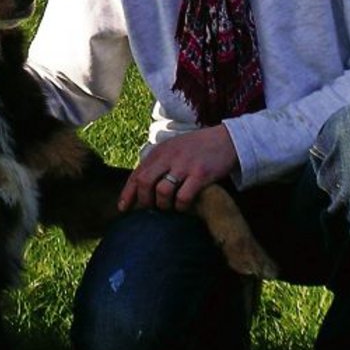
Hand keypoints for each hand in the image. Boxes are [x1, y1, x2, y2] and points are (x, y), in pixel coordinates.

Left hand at [119, 124, 238, 213]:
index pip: (137, 173)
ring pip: (162, 191)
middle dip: (143, 200)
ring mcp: (184, 165)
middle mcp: (169, 156)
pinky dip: (180, 206)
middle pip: (144, 182)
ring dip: (162, 205)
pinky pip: (183, 197)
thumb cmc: (198, 148)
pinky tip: (183, 207)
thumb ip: (159, 163)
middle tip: (149, 209)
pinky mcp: (200, 174)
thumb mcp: (174, 149)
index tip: (122, 208)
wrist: (227, 140)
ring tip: (168, 207)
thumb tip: (142, 186)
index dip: (127, 193)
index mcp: (160, 151)